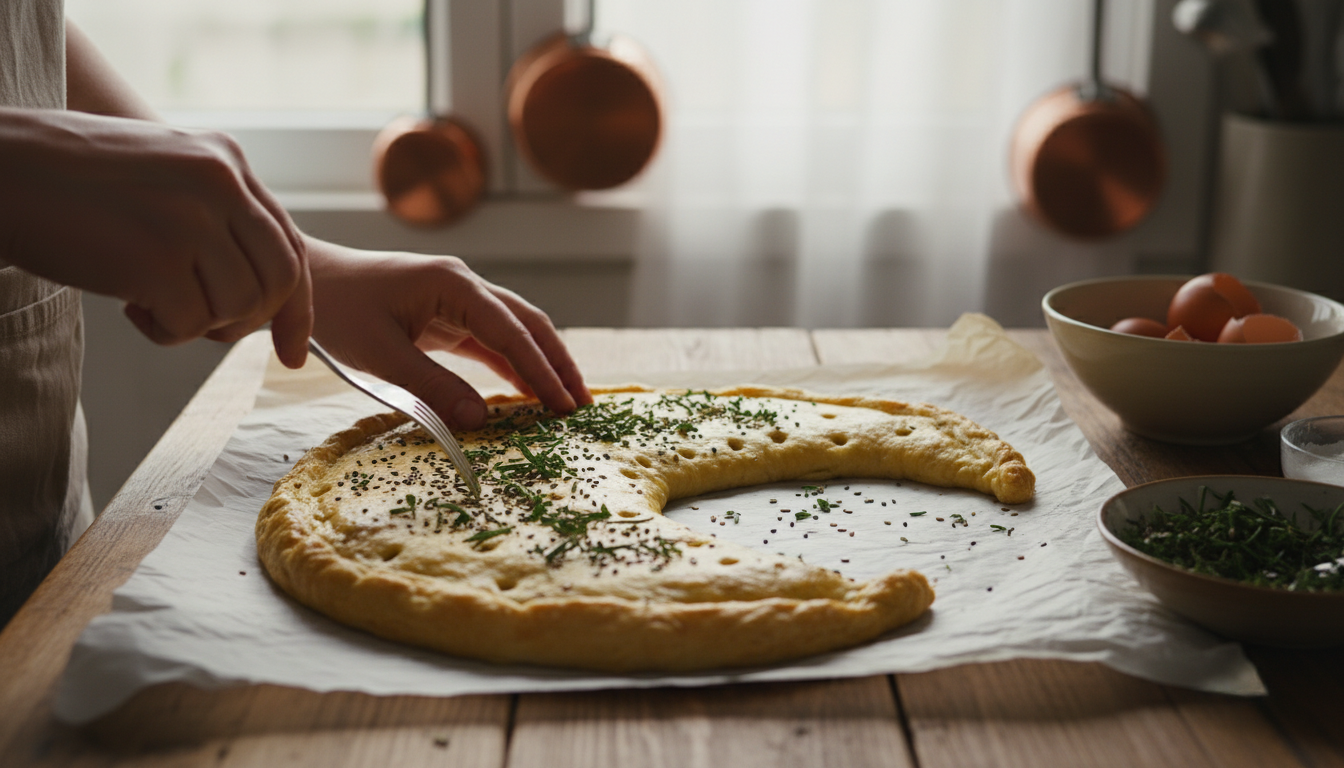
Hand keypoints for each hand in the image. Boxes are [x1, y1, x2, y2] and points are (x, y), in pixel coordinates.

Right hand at [0, 107, 310, 366]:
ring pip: (241, 307)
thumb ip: (220, 218)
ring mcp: (191, 219)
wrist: (0, 172)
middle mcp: (220, 183)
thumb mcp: (167, 176)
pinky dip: (164, 332)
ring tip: (150, 299)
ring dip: (199, 323)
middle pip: (280, 281)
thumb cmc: (73, 183)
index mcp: (227, 160)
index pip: (290, 245)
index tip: (294, 352)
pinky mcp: (157, 258)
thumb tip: (264, 295)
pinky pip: (192, 325)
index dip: (297, 306)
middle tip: (202, 323)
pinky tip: (130, 306)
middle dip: (251, 321)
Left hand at [307, 241, 590, 429]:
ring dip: (541, 365)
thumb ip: (431, 388)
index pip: (512, 331)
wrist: (305, 283)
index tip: (563, 404)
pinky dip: (513, 366)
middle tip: (581, 406)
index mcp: (454, 284)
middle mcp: (465, 286)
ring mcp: (458, 299)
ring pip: (515, 332)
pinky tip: (529, 392)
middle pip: (528, 324)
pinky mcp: (447, 316)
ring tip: (566, 402)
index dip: (541, 370)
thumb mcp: (380, 355)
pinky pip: (491, 342)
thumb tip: (480, 422)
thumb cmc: (336, 311)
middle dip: (558, 363)